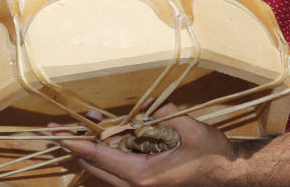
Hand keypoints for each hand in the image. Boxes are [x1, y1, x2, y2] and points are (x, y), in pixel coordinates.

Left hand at [55, 104, 235, 186]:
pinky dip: (113, 147)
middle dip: (78, 145)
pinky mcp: (148, 180)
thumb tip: (149, 109)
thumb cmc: (212, 154)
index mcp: (143, 175)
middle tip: (59, 128)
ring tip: (88, 120)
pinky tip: (113, 128)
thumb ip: (165, 117)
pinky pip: (121, 164)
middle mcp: (138, 183)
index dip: (76, 144)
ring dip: (97, 144)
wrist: (231, 174)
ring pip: (107, 165)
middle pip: (96, 165)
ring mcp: (142, 184)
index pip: (100, 157)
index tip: (58, 135)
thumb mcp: (190, 129)